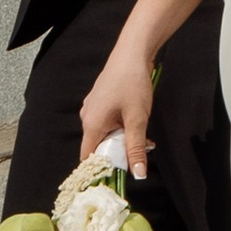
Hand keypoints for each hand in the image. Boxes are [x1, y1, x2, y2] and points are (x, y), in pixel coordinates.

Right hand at [73, 33, 157, 181]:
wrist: (132, 53)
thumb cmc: (132, 83)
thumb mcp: (137, 119)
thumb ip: (136, 148)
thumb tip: (138, 174)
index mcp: (92, 124)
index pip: (89, 157)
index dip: (101, 170)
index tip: (116, 177)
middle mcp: (87, 116)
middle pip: (99, 146)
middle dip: (119, 153)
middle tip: (140, 152)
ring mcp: (93, 107)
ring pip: (105, 133)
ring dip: (122, 139)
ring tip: (143, 136)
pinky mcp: (100, 100)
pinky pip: (107, 122)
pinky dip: (121, 127)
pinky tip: (136, 121)